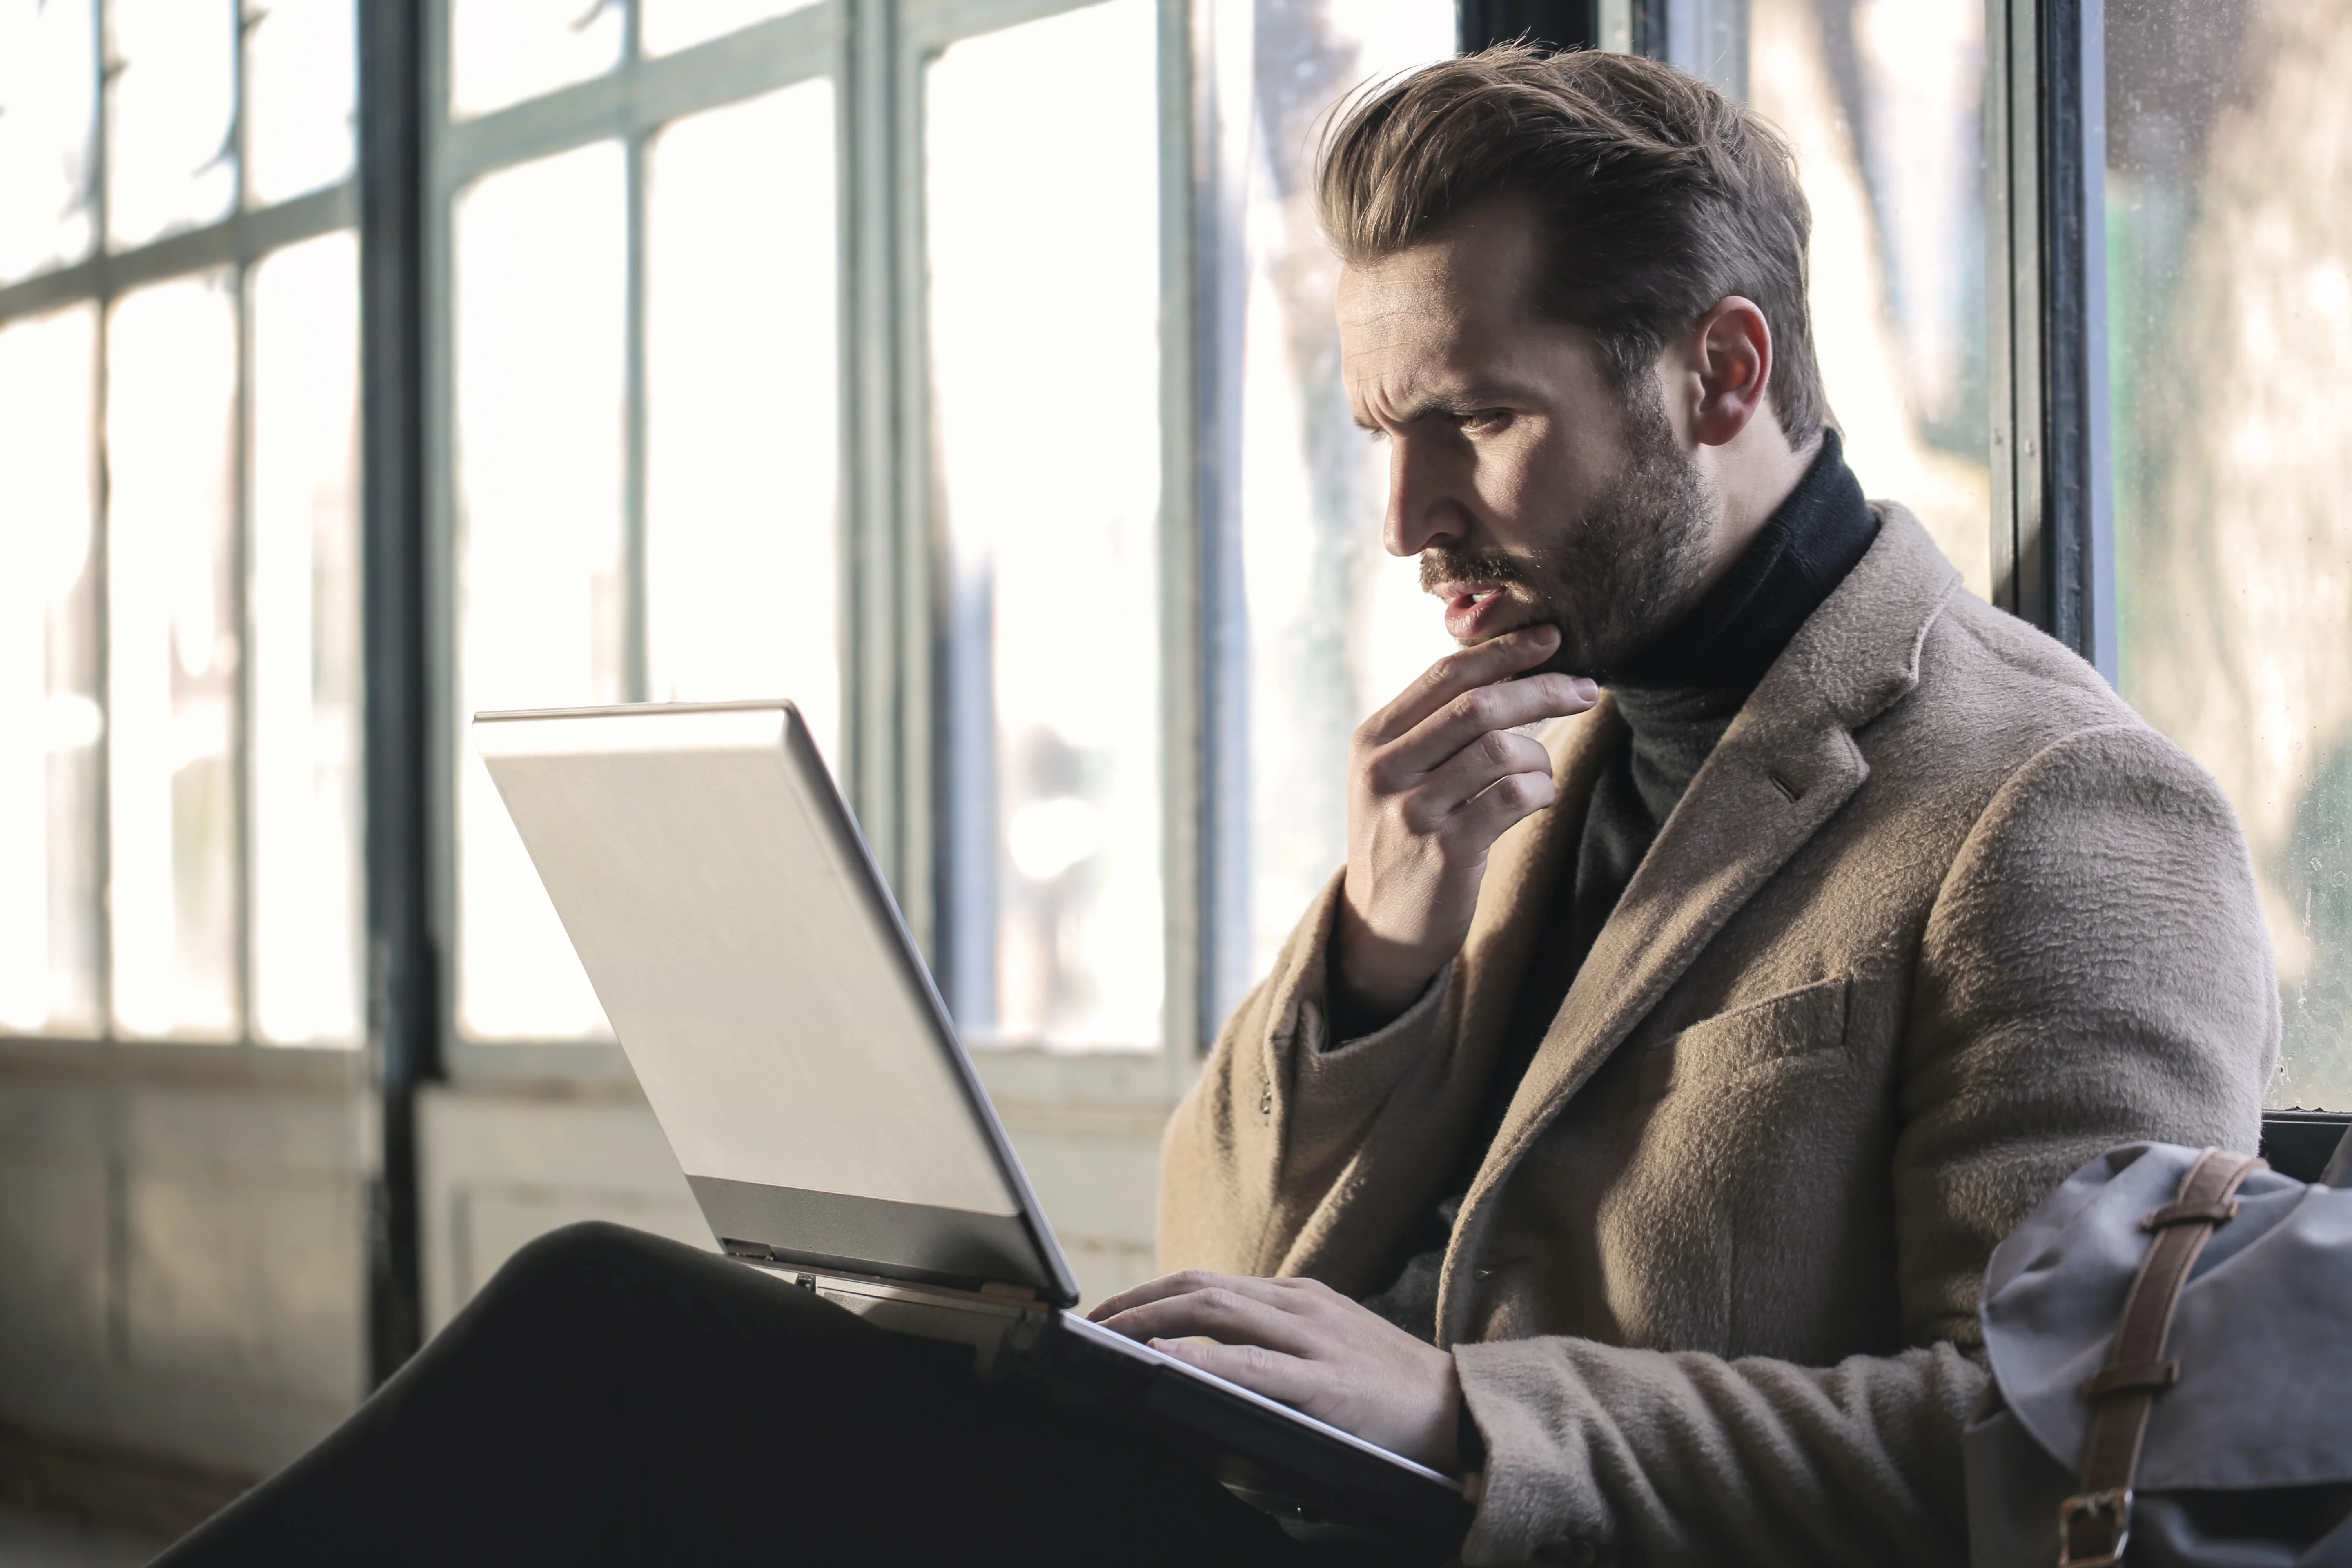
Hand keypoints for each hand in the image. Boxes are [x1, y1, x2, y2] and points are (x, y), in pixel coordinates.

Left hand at [1088, 1269, 1465, 1473]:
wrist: (1466, 1411)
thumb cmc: (1394, 1388)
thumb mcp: (1331, 1345)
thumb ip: (1277, 1343)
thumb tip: (1211, 1355)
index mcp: (1299, 1298)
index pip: (1208, 1281)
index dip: (1152, 1291)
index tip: (1110, 1311)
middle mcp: (1301, 1307)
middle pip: (1200, 1287)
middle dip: (1137, 1302)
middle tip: (1091, 1325)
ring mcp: (1315, 1340)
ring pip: (1217, 1312)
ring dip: (1152, 1321)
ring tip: (1108, 1338)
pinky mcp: (1328, 1384)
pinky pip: (1254, 1366)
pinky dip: (1203, 1360)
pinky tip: (1166, 1363)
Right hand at [1332, 625, 1598, 1021]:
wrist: (1381, 926)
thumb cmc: (1406, 838)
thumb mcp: (1399, 776)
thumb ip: (1436, 727)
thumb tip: (1511, 669)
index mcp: (1374, 739)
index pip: (1445, 676)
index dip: (1504, 650)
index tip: (1551, 637)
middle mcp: (1386, 770)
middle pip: (1478, 705)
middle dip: (1541, 689)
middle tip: (1587, 689)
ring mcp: (1412, 812)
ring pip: (1500, 750)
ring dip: (1540, 755)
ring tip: (1542, 773)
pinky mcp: (1444, 852)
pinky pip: (1513, 798)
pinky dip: (1540, 791)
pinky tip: (1538, 800)